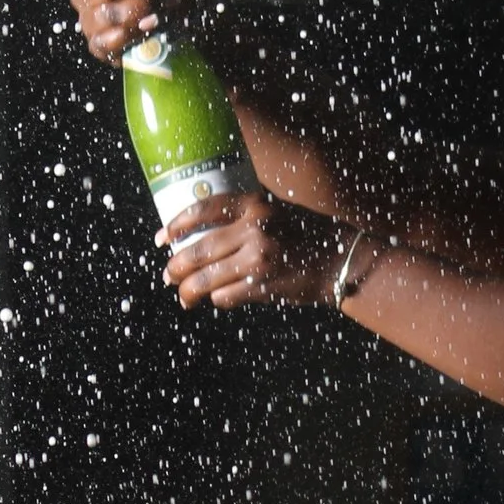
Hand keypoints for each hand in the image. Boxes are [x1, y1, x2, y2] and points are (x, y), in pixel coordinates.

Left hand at [162, 187, 344, 311]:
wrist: (340, 260)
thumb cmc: (306, 234)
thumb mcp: (275, 210)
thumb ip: (243, 214)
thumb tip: (200, 228)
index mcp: (253, 204)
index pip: (202, 209)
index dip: (176, 225)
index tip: (162, 238)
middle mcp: (254, 229)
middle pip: (198, 250)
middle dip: (176, 268)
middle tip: (168, 276)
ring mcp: (258, 259)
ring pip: (206, 279)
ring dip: (189, 291)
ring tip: (184, 296)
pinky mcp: (263, 285)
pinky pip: (225, 296)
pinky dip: (217, 299)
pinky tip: (217, 297)